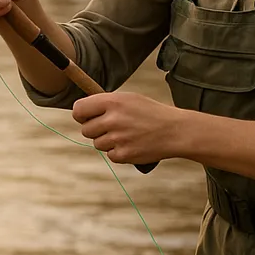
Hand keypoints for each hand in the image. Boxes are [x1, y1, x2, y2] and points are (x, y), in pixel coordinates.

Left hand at [71, 92, 188, 165]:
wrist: (175, 131)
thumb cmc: (150, 113)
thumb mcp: (129, 99)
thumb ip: (105, 103)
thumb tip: (81, 111)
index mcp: (112, 102)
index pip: (79, 110)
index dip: (81, 115)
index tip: (86, 117)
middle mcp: (112, 119)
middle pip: (86, 130)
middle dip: (96, 130)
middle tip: (113, 127)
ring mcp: (117, 138)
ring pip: (97, 144)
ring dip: (108, 141)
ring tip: (126, 134)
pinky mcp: (123, 155)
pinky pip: (110, 155)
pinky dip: (119, 152)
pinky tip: (132, 144)